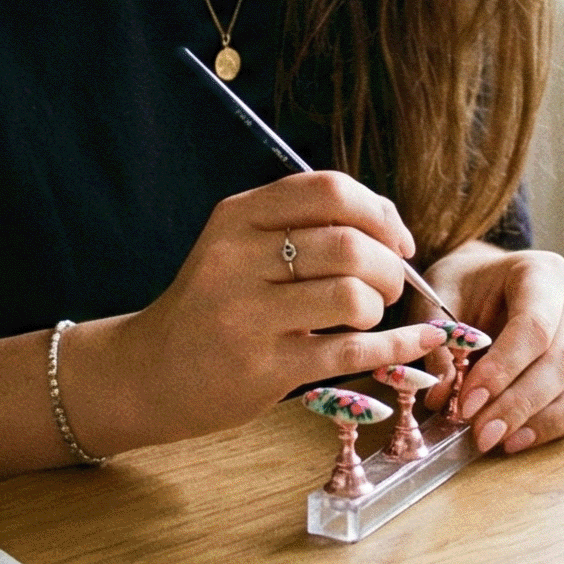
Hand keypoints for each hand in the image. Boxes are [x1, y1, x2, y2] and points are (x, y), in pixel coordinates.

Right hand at [110, 172, 445, 439]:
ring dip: (379, 306)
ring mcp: (246, 316)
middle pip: (347, 245)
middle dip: (389, 266)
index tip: (397, 240)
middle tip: (390, 286)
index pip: (329, 190)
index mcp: (236, 217)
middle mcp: (237, 259)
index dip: (378, 212)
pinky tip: (416, 342)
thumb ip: (299, 226)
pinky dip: (395, 345)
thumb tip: (390, 226)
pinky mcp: (261, 368)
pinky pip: (348, 352)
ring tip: (370, 314)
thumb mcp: (237, 247)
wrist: (147, 372)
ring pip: (350, 295)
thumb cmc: (210, 306)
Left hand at [425, 246, 563, 454]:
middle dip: (520, 403)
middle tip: (482, 432)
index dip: (502, 369)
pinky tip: (520, 439)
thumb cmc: (465, 288)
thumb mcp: (438, 300)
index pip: (534, 326)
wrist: (487, 284)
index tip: (467, 403)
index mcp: (543, 273)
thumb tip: (443, 396)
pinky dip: (560, 426)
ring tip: (503, 441)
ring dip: (548, 420)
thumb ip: (438, 343)